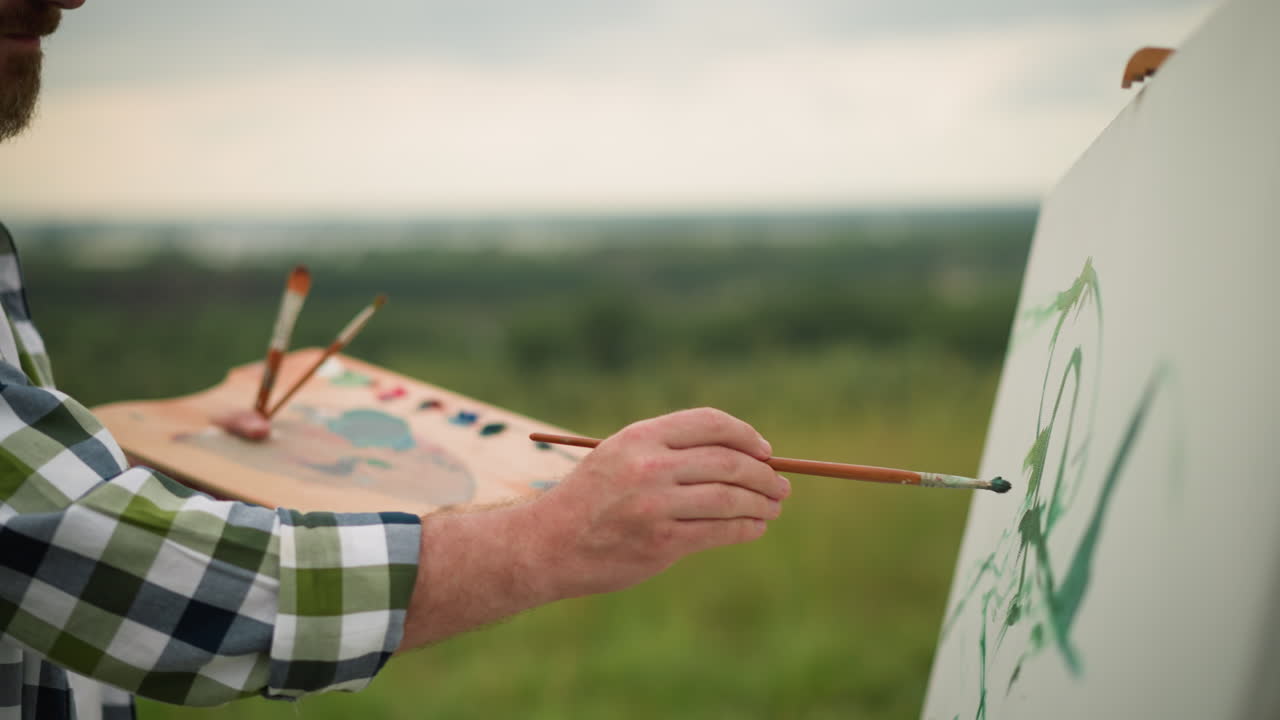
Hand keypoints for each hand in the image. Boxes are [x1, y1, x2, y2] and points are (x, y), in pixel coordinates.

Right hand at [397, 407, 787, 649]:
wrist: (547, 544)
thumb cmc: (591, 500)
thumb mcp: (621, 457)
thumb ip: (669, 452)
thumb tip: (741, 457)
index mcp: (641, 436)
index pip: (710, 423)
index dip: (745, 435)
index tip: (764, 451)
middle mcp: (650, 466)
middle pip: (728, 462)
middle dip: (764, 474)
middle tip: (781, 485)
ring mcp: (656, 505)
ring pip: (730, 498)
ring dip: (761, 503)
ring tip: (774, 508)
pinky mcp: (661, 542)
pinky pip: (719, 531)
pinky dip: (745, 529)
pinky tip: (754, 528)